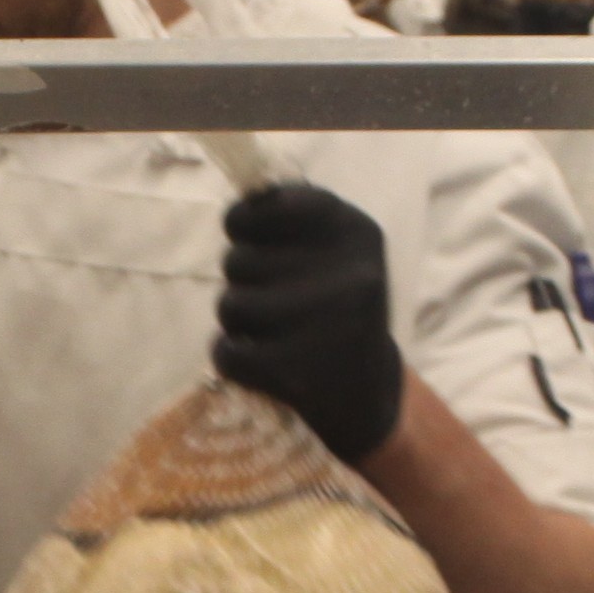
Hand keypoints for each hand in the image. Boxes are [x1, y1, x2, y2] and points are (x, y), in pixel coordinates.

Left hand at [212, 182, 404, 463]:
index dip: (244, 219)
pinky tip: (259, 362)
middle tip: (275, 300)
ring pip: (229, 304)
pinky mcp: (297, 374)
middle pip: (237, 259)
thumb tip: (247, 199)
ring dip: (237, 321)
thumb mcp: (337, 251)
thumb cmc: (339, 307)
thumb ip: (293, 216)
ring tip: (270, 331)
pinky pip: (224, 352)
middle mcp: (349, 274)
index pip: (269, 204)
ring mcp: (323, 325)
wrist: (369, 392)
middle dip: (243, 281)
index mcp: (357, 232)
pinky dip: (231, 358)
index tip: (245, 236)